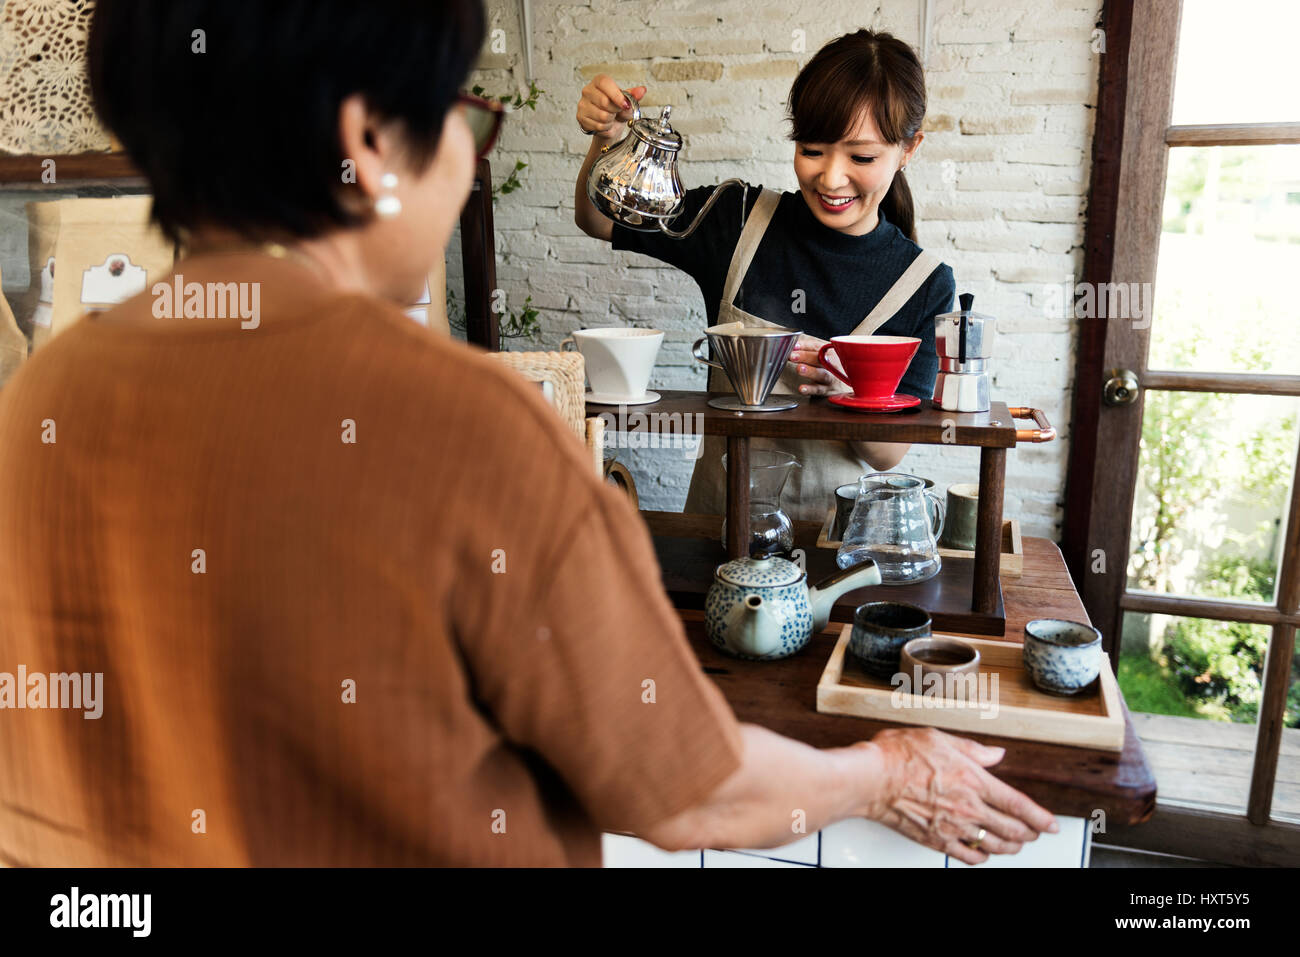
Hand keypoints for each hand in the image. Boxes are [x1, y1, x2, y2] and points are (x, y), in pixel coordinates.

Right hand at [577, 75, 645, 143]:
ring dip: (611, 121)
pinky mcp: (581, 117)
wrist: (610, 124)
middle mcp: (588, 90)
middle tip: (617, 112)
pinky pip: (598, 126)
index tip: (625, 105)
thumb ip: (633, 96)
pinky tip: (604, 124)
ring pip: (602, 116)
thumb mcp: (627, 101)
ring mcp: (583, 104)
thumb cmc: (617, 109)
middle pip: (604, 102)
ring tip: (610, 118)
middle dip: (615, 111)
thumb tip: (641, 90)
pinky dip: (605, 128)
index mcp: (599, 81)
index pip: (605, 84)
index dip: (617, 96)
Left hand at [788, 334, 849, 395]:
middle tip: (793, 356)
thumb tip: (794, 346)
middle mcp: (833, 364)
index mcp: (830, 352)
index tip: (793, 346)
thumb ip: (809, 348)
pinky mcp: (830, 390)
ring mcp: (832, 377)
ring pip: (822, 374)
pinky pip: (820, 390)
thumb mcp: (826, 353)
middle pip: (820, 359)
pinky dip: (810, 389)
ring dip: (810, 371)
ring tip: (799, 368)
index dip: (805, 346)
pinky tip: (802, 388)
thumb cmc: (835, 365)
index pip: (816, 347)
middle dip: (806, 356)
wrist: (853, 380)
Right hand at [856, 727, 1058, 864]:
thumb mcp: (940, 739)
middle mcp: (969, 808)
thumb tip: (996, 755)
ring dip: (1011, 847)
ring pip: (995, 846)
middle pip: (1013, 831)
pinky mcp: (937, 841)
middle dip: (1030, 834)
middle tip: (1035, 832)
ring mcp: (954, 828)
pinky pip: (969, 857)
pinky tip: (983, 853)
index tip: (1051, 824)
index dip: (1041, 818)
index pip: (1019, 805)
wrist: (870, 779)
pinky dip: (982, 858)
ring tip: (1015, 844)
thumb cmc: (898, 755)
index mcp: (974, 781)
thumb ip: (973, 750)